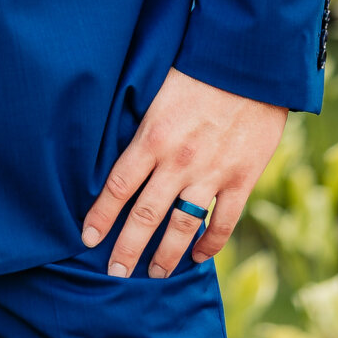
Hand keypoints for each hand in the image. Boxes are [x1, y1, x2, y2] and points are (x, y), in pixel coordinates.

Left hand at [82, 66, 285, 278]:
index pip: (118, 186)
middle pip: (146, 215)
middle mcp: (178, 161)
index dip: (101, 216)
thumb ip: (143, 124)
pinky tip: (198, 257)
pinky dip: (210, 244)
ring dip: (166, 255)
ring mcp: (211, 173)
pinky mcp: (241, 179)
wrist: (249, 64)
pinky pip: (223, 222)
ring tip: (154, 273)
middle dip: (127, 249)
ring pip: (183, 226)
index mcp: (153, 137)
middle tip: (115, 273)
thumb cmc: (197, 69)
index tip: (87, 238)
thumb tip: (118, 146)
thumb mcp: (157, 90)